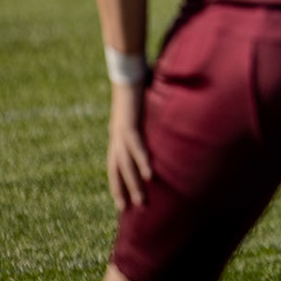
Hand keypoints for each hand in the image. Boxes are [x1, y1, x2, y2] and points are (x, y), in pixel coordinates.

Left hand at [107, 82, 152, 209]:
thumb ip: (150, 119)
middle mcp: (116, 137)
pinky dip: (142, 162)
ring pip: (125, 164)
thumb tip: (165, 123)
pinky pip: (136, 148)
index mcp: (117, 134)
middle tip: (129, 210)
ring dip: (133, 184)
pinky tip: (149, 175)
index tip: (121, 200)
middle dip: (122, 190)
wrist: (126, 70)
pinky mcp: (129, 125)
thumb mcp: (143, 108)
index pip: (115, 164)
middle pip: (117, 170)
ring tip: (141, 201)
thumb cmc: (136, 84)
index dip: (117, 182)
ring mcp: (121, 132)